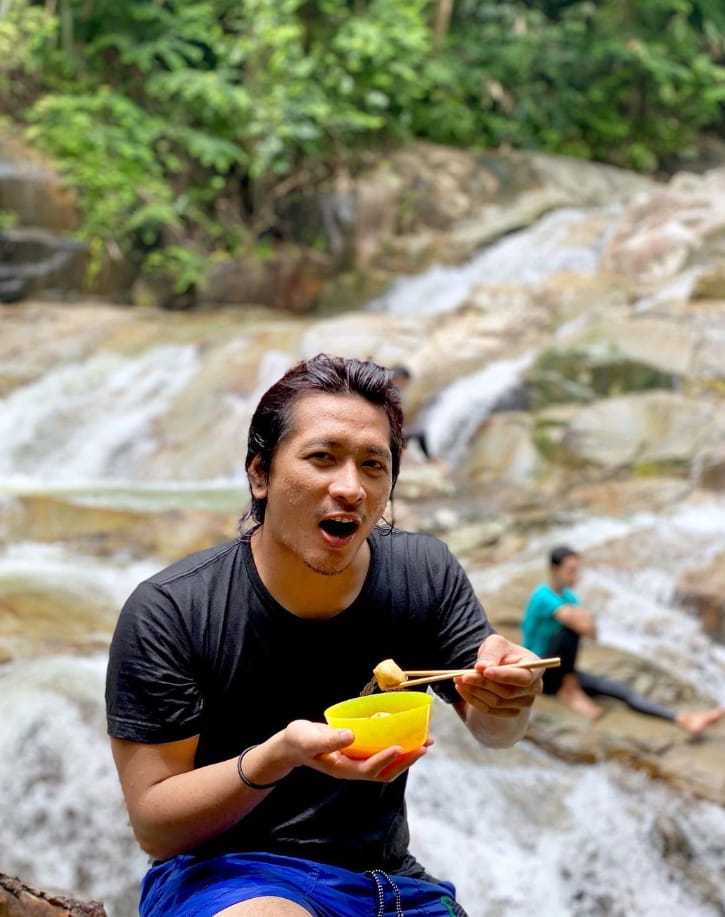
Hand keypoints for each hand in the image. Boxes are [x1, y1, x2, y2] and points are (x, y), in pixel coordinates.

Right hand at [281, 719, 431, 782]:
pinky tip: (405, 736)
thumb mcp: (309, 740)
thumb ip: (329, 740)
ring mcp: (357, 763)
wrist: (293, 745)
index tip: (399, 748)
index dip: (384, 760)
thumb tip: (351, 735)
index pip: (368, 769)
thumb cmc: (299, 741)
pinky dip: (395, 748)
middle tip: (424, 746)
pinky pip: (381, 754)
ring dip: (406, 756)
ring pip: (387, 765)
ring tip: (424, 743)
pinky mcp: (359, 753)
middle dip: (405, 760)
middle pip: (384, 772)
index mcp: (342, 769)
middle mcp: (353, 769)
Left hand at [454, 633, 542, 718]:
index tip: (485, 671)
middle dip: (483, 683)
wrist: (496, 664)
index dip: (504, 676)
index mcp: (535, 668)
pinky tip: (462, 688)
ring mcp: (523, 703)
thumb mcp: (496, 644)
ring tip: (459, 679)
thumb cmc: (500, 651)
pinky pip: (490, 710)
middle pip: (508, 692)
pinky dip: (473, 700)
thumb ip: (491, 653)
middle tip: (463, 675)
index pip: (523, 678)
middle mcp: (533, 688)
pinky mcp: (510, 712)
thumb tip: (482, 667)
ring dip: (475, 691)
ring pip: (496, 702)